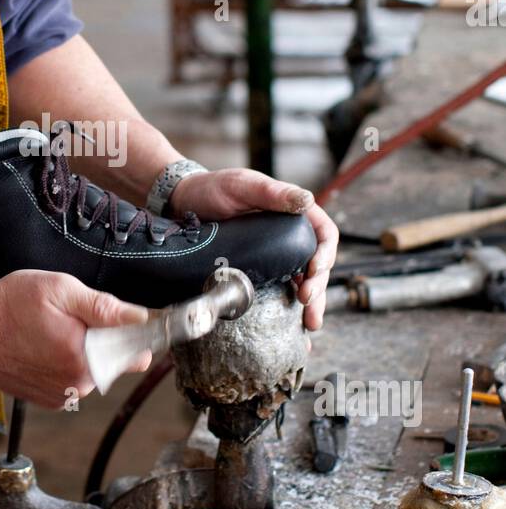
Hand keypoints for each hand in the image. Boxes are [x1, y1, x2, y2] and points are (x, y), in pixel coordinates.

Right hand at [0, 270, 151, 408]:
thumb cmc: (9, 306)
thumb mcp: (60, 291)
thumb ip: (104, 307)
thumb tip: (140, 318)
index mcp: (86, 357)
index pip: (135, 355)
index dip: (131, 334)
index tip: (118, 321)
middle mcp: (77, 383)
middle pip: (113, 361)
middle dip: (100, 339)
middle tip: (69, 319)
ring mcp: (62, 394)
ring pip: (91, 370)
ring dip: (80, 352)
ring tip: (50, 332)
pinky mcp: (48, 399)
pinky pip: (72, 381)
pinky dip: (63, 365)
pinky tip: (42, 348)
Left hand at [169, 168, 338, 333]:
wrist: (183, 204)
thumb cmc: (212, 188)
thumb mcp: (243, 186)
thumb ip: (273, 193)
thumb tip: (306, 200)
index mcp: (293, 212)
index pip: (324, 233)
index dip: (326, 253)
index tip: (314, 269)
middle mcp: (289, 234)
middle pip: (317, 262)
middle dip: (319, 285)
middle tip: (308, 302)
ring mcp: (275, 253)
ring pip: (303, 279)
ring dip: (311, 301)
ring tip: (310, 322)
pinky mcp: (259, 268)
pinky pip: (281, 287)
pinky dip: (289, 306)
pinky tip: (295, 322)